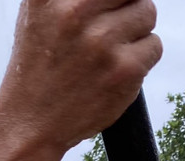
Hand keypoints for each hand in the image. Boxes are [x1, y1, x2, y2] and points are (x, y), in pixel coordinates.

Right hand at [0, 0, 162, 154]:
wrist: (31, 124)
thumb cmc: (36, 66)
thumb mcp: (38, 13)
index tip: (110, 8)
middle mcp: (75, 13)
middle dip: (126, 6)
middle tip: (110, 28)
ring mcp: (102, 41)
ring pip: (147, 13)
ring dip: (135, 30)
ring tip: (110, 50)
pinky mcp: (125, 69)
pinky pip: (154, 46)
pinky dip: (141, 58)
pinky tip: (115, 70)